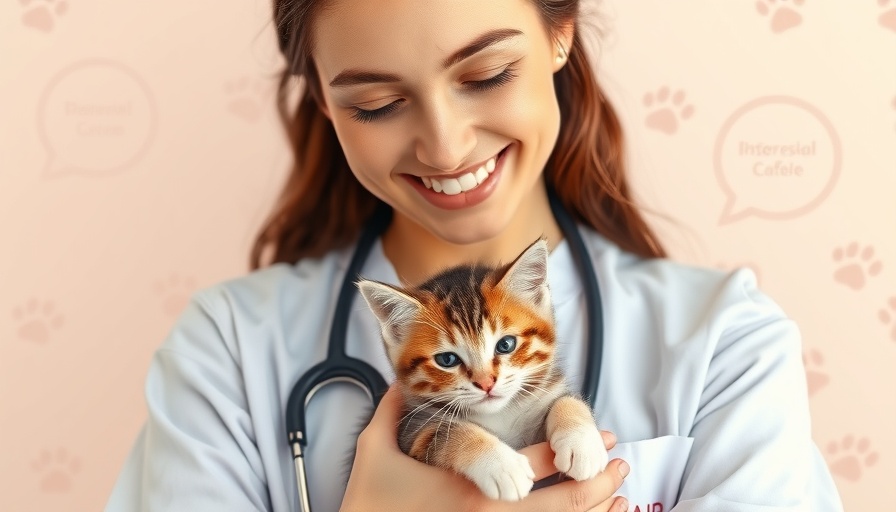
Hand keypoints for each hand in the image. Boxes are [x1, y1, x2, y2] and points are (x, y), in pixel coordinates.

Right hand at [340, 385, 628, 511]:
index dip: (575, 444)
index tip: (602, 438)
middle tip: (618, 463)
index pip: (539, 459)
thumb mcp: (374, 450)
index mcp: (470, 483)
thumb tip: (399, 379)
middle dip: (599, 481)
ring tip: (620, 496)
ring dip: (598, 510)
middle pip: (567, 499)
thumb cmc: (367, 504)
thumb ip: (391, 409)